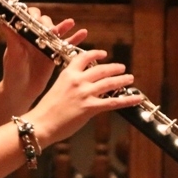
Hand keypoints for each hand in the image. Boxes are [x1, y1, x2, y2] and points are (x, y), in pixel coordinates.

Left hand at [0, 8, 86, 112]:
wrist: (21, 92)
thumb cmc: (13, 73)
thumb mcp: (13, 55)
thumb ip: (11, 38)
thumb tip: (3, 21)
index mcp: (23, 35)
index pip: (29, 17)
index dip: (33, 15)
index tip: (36, 19)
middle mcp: (34, 38)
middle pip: (45, 22)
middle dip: (48, 23)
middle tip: (50, 30)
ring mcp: (45, 46)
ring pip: (57, 32)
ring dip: (64, 26)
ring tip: (70, 23)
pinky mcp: (54, 56)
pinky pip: (66, 45)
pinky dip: (75, 39)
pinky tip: (83, 33)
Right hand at [22, 49, 141, 146]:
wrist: (41, 123)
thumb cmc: (46, 110)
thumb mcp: (57, 89)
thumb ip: (70, 85)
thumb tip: (83, 87)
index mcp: (68, 74)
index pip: (84, 57)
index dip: (96, 54)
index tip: (103, 54)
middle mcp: (78, 81)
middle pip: (101, 69)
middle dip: (114, 67)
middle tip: (122, 67)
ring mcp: (85, 93)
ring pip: (110, 83)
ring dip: (122, 80)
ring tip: (129, 78)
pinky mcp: (90, 107)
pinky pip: (113, 102)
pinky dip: (127, 100)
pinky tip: (136, 98)